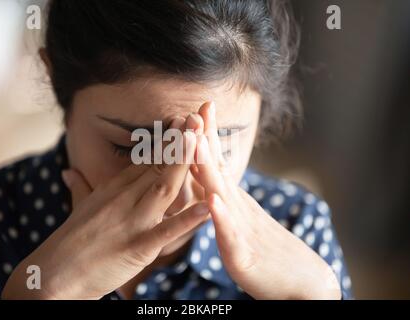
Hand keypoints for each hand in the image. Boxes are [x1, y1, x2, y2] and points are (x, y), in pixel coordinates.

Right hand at [1, 117, 208, 299]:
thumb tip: (68, 171)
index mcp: (114, 189)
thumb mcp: (76, 207)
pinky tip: (207, 206)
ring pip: (163, 188)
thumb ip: (79, 186)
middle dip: (180, 143)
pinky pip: (166, 231)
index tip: (181, 122)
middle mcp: (123, 199)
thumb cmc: (67, 242)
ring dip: (183, 164)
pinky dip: (187, 220)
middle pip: (158, 166)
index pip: (145, 160)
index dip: (166, 141)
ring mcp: (131, 222)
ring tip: (201, 141)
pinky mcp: (137, 247)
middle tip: (197, 118)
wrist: (52, 275)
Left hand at [190, 102, 341, 299]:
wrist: (303, 282)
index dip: (205, 136)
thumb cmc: (269, 251)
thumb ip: (226, 200)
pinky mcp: (243, 256)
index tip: (197, 108)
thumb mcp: (243, 219)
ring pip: (222, 195)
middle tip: (197, 109)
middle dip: (204, 139)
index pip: (216, 164)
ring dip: (208, 167)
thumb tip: (208, 182)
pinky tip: (214, 201)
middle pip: (217, 169)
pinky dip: (221, 216)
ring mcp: (241, 230)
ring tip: (197, 142)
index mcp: (233, 201)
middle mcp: (238, 208)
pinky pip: (230, 235)